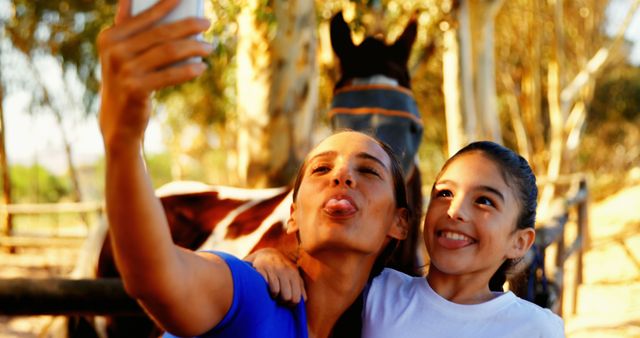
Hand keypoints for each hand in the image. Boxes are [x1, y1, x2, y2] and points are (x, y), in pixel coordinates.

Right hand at [98, 0, 211, 149]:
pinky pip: (171, 74)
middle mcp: (115, 52)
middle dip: (188, 26)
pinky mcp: (136, 89)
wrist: (118, 120)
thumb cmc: (126, 80)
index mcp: (110, 37)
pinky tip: (202, 66)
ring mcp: (125, 71)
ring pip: (169, 52)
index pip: (144, 16)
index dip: (166, 4)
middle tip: (207, 23)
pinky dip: (190, 69)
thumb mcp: (120, 54)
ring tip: (209, 47)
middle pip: (161, 33)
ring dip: (194, 47)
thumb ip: (126, 27)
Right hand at [246, 248, 306, 304]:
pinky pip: (265, 285)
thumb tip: (304, 300)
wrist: (267, 255)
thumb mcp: (294, 276)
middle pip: (286, 297)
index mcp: (294, 274)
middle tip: (279, 298)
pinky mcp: (261, 268)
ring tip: (273, 293)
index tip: (287, 302)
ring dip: (273, 296)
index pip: (296, 298)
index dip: (291, 304)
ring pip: (276, 292)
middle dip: (282, 301)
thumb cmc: (282, 270)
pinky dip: (265, 289)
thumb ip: (301, 287)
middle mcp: (284, 271)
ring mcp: (273, 269)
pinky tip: (266, 287)